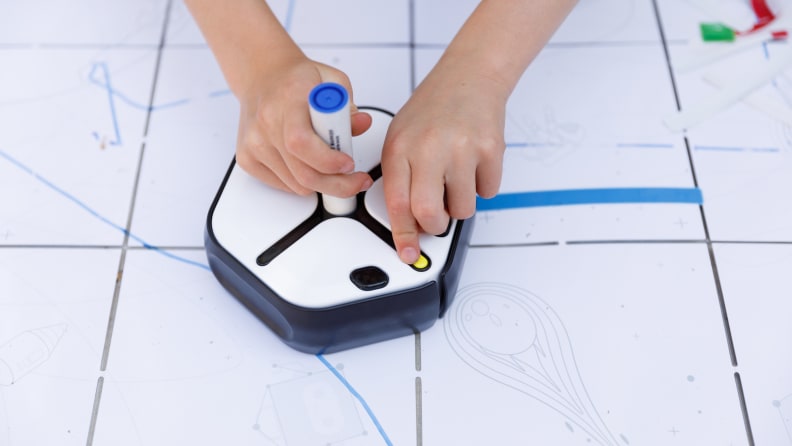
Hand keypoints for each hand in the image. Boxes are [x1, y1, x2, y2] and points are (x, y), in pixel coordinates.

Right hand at [235, 57, 372, 196]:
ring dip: (323, 183)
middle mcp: (266, 122)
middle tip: (356, 180)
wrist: (263, 76)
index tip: (349, 163)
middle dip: (338, 184)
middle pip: (303, 173)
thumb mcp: (332, 82)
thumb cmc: (297, 80)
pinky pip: (284, 186)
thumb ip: (348, 106)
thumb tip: (362, 124)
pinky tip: (310, 165)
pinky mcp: (247, 158)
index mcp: (288, 99)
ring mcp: (254, 143)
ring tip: (334, 168)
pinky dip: (303, 182)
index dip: (329, 161)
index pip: (301, 141)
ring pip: (297, 185)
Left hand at [382, 63, 507, 263]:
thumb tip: (406, 221)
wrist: (470, 77)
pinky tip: (473, 162)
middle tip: (438, 216)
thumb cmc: (434, 108)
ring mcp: (462, 148)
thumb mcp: (402, 136)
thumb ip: (401, 176)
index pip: (397, 203)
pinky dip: (482, 185)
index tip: (408, 253)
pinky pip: (488, 191)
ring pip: (463, 208)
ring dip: (460, 204)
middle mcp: (429, 148)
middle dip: (435, 225)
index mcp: (400, 147)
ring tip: (456, 176)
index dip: (403, 235)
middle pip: (430, 213)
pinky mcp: (490, 149)